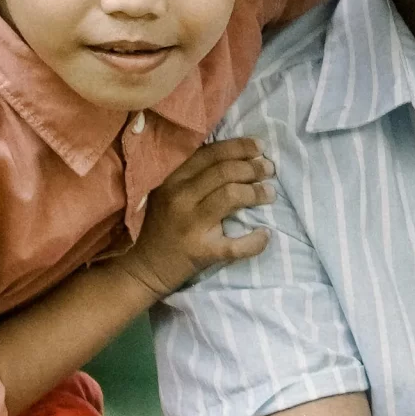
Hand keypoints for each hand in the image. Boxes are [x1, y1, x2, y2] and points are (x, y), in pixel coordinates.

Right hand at [123, 139, 274, 299]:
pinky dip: (255, 241)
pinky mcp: (201, 251)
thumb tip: (240, 156)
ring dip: (256, 193)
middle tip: (268, 170)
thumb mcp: (171, 192)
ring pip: (231, 196)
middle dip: (253, 168)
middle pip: (224, 172)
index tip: (259, 148)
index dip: (239, 147)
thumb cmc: (164, 225)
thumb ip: (195, 174)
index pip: (210, 154)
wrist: (145, 268)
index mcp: (172, 180)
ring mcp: (190, 225)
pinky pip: (235, 245)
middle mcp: (179, 198)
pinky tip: (264, 234)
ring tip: (269, 193)